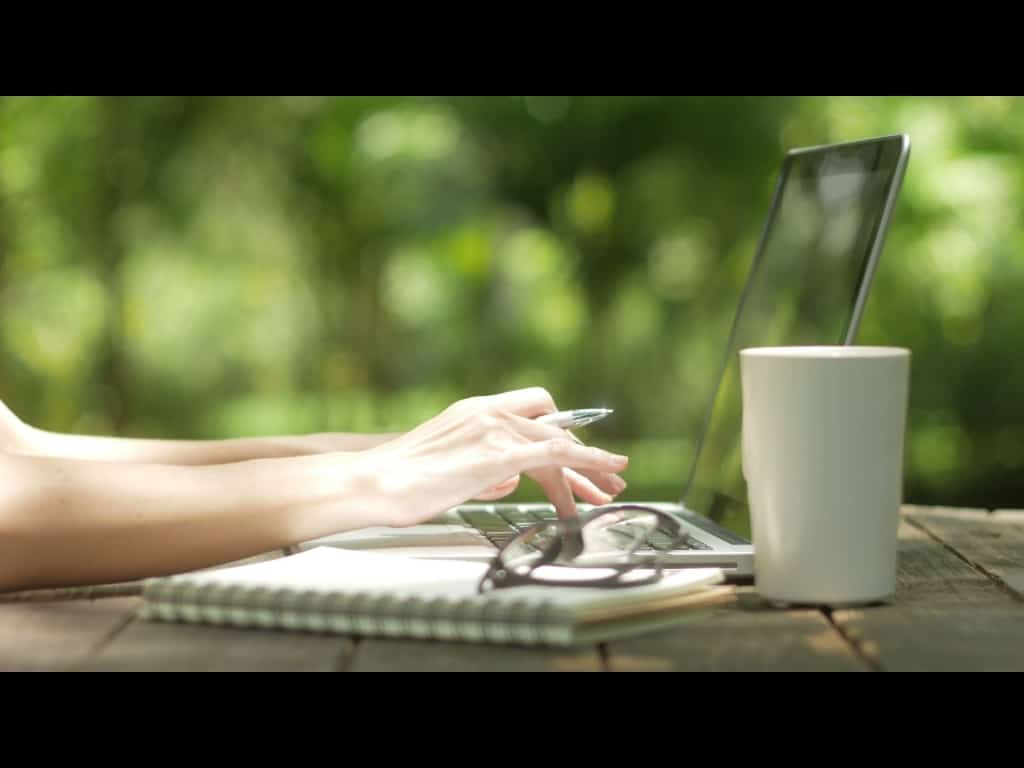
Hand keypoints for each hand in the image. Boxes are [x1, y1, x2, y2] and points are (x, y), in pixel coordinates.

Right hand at [357, 388, 628, 525]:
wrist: (372, 483)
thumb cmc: (399, 483)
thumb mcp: (449, 468)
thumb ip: (484, 469)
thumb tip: (510, 480)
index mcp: (475, 410)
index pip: (532, 411)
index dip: (560, 433)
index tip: (578, 455)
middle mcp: (488, 411)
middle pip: (552, 426)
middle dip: (582, 454)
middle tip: (605, 478)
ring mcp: (494, 429)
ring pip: (558, 442)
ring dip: (587, 469)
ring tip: (606, 493)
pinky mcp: (499, 454)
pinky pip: (557, 451)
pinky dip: (590, 459)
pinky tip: (609, 471)